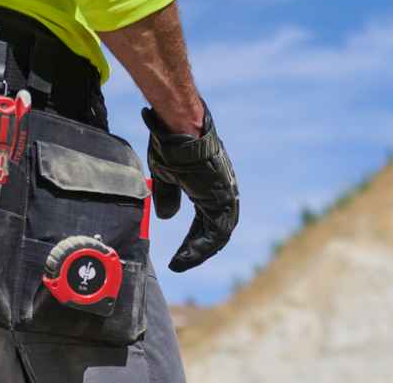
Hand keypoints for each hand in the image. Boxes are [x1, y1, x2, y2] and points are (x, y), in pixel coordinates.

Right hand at [142, 102, 238, 271]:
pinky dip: (202, 246)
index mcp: (211, 189)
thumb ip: (169, 196)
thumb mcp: (167, 176)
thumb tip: (166, 216)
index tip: (180, 254)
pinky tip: (187, 256)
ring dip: (199, 252)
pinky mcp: (224, 198)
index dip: (194, 240)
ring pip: (218, 234)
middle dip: (197, 249)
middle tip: (181, 263)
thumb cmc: (173, 147)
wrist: (180, 129)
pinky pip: (217, 231)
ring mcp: (226, 195)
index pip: (206, 223)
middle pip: (215, 231)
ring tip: (181, 263)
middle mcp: (223, 194)